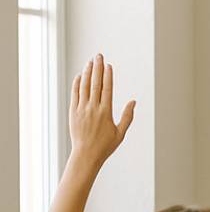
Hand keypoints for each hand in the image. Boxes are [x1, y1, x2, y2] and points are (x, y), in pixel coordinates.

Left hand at [67, 54, 134, 169]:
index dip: (108, 76)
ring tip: (90, 62)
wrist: (86, 155)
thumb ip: (128, 116)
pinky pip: (75, 94)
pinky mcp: (73, 112)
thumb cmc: (105, 146)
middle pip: (95, 83)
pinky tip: (80, 75)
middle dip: (97, 68)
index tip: (109, 65)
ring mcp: (81, 109)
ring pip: (84, 86)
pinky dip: (77, 83)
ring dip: (87, 72)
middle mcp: (93, 108)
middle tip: (99, 56)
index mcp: (106, 112)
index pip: (107, 89)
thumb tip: (133, 101)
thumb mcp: (121, 133)